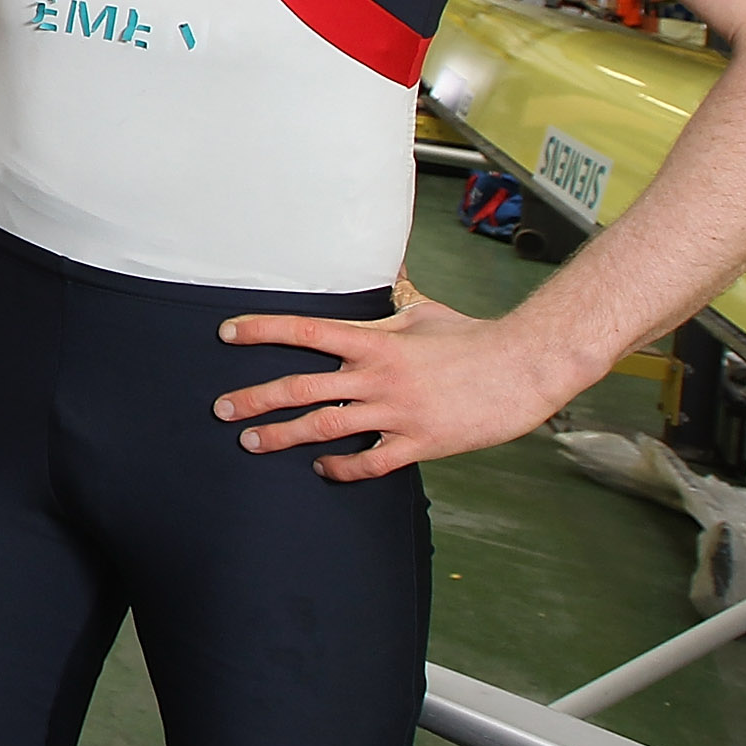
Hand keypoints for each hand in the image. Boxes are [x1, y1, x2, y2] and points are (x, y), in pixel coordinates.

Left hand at [213, 293, 586, 480]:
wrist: (524, 368)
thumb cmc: (473, 336)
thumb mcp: (423, 311)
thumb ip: (390, 302)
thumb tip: (383, 277)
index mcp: (374, 341)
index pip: (304, 331)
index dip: (261, 331)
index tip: (226, 334)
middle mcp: (377, 377)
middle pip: (300, 387)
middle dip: (254, 399)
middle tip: (220, 409)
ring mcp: (396, 412)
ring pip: (325, 426)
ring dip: (283, 437)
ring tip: (251, 442)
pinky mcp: (420, 443)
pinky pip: (370, 462)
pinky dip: (341, 468)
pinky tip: (321, 468)